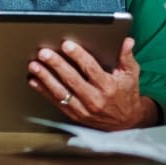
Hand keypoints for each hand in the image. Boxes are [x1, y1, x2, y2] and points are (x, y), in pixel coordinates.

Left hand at [28, 37, 157, 129]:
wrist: (126, 123)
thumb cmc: (126, 95)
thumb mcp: (131, 75)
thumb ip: (126, 57)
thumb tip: (126, 41)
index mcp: (108, 87)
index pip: (91, 69)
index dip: (78, 56)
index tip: (67, 45)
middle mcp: (95, 99)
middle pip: (72, 79)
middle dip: (56, 65)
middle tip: (44, 53)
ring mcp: (83, 109)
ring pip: (61, 91)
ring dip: (45, 78)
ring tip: (35, 65)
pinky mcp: (75, 115)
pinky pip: (57, 102)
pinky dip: (44, 91)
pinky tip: (34, 80)